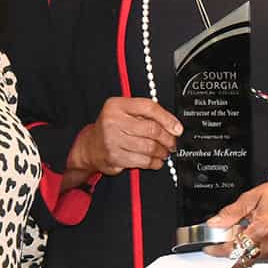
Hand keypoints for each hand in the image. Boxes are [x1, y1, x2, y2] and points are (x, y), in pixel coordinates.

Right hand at [66, 98, 181, 178]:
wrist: (90, 147)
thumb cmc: (112, 127)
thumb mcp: (124, 112)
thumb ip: (144, 113)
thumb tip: (172, 124)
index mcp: (117, 105)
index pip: (148, 107)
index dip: (167, 118)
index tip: (177, 128)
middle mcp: (113, 121)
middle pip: (151, 129)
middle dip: (167, 138)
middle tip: (172, 143)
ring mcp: (112, 140)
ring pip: (148, 146)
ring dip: (161, 152)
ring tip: (164, 152)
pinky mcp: (115, 157)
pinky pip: (142, 160)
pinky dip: (153, 162)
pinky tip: (156, 161)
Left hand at [205, 178, 267, 267]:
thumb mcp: (252, 197)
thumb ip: (231, 213)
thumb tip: (214, 224)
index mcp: (262, 230)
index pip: (231, 249)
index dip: (216, 249)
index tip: (208, 246)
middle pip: (237, 259)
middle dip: (226, 251)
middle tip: (222, 238)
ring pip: (246, 261)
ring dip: (238, 250)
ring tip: (242, 232)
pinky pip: (257, 259)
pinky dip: (249, 250)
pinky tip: (251, 236)